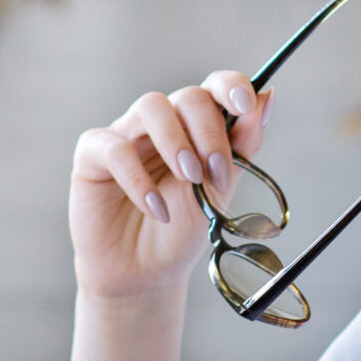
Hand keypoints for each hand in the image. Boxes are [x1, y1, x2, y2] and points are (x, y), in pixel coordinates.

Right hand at [71, 71, 273, 302]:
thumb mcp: (219, 191)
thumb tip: (267, 98)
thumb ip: (242, 147)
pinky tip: (156, 210)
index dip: (232, 86)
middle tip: (214, 172)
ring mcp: (126, 134)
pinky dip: (139, 180)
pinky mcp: (93, 155)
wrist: (145, 273)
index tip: (246, 104)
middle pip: (188, 97)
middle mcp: (162, 123)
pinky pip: (115, 148)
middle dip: (209, 132)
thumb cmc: (181, 230)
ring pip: (151, 106)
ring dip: (177, 141)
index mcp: (196, 126)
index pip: (215, 87)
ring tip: (189, 179)